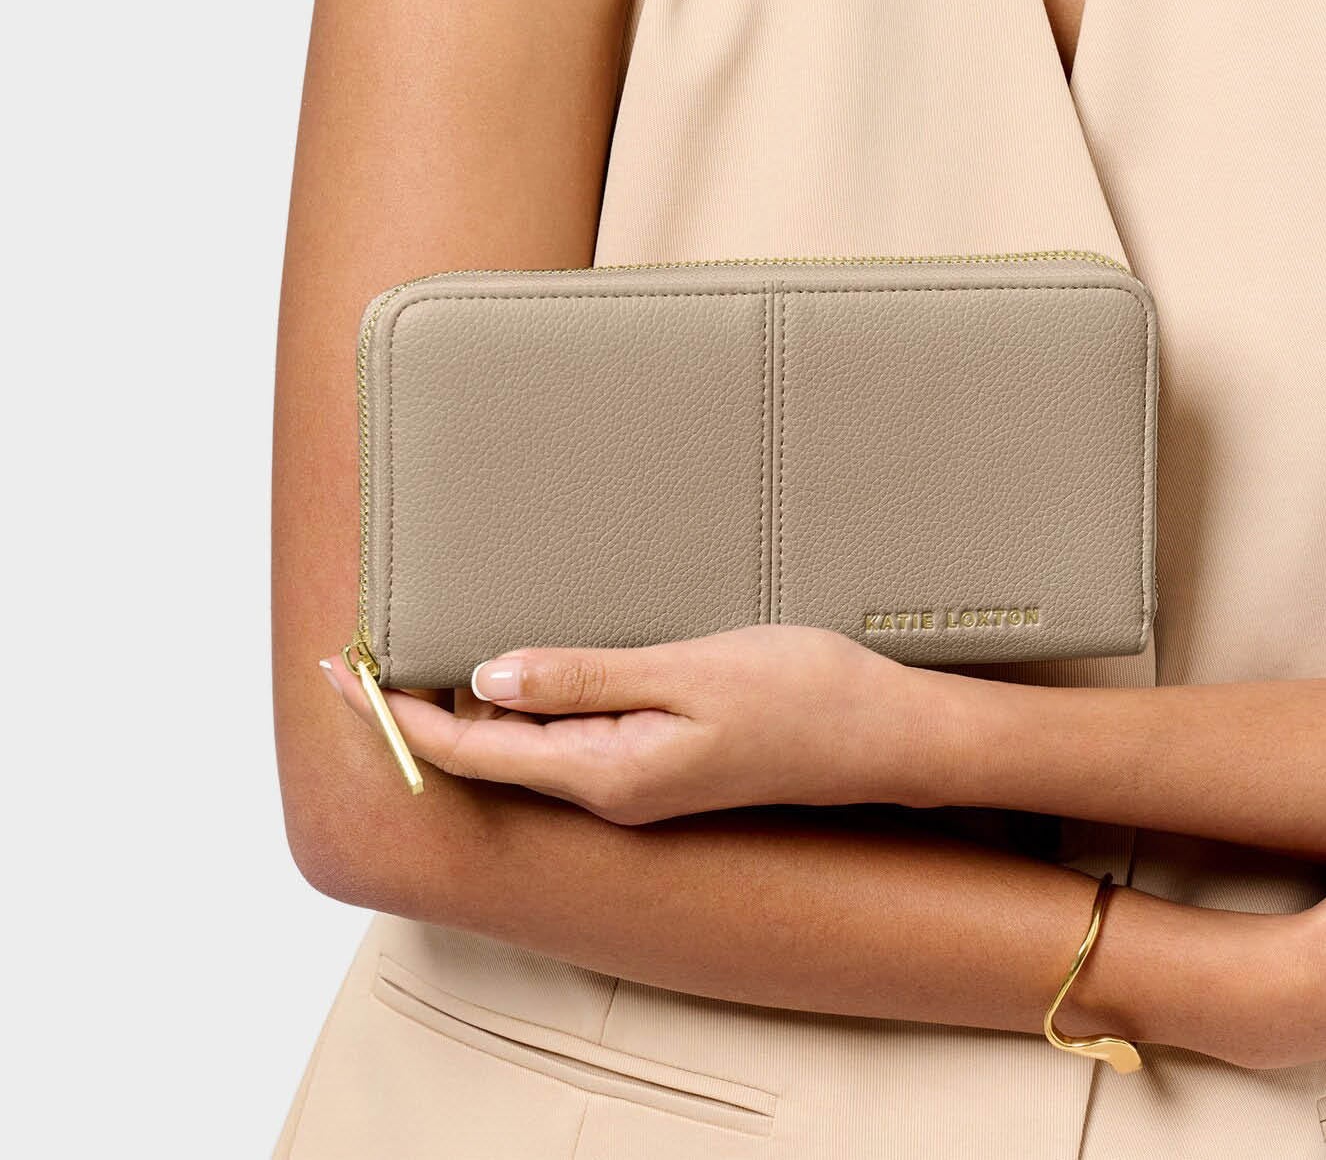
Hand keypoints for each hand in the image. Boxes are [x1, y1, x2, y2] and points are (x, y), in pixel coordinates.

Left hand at [321, 623, 932, 821]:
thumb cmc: (798, 695)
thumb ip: (584, 679)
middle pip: (486, 753)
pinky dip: (523, 699)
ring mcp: (633, 778)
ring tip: (432, 641)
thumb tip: (487, 678)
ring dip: (470, 700)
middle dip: (420, 706)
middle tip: (373, 641)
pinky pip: (563, 734)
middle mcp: (609, 788)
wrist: (878, 732)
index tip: (343, 670)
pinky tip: (522, 661)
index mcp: (607, 772)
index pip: (470, 752)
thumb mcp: (685, 674)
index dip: (395, 715)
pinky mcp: (654, 760)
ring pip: (523, 742)